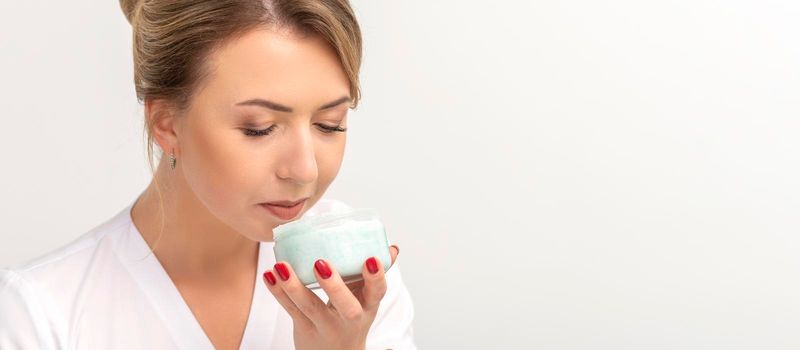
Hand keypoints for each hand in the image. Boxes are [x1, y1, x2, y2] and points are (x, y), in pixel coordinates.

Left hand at [263, 245, 399, 349]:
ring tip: (282, 266)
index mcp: (368, 306)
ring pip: (309, 307)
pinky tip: (270, 274)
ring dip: (293, 286)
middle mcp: (349, 319)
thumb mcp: (368, 300)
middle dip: (334, 286)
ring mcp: (325, 326)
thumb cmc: (351, 319)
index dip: (375, 277)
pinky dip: (277, 291)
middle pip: (345, 307)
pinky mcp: (304, 329)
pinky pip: (290, 309)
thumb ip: (374, 274)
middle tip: (320, 263)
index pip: (377, 293)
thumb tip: (392, 248)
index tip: (370, 259)